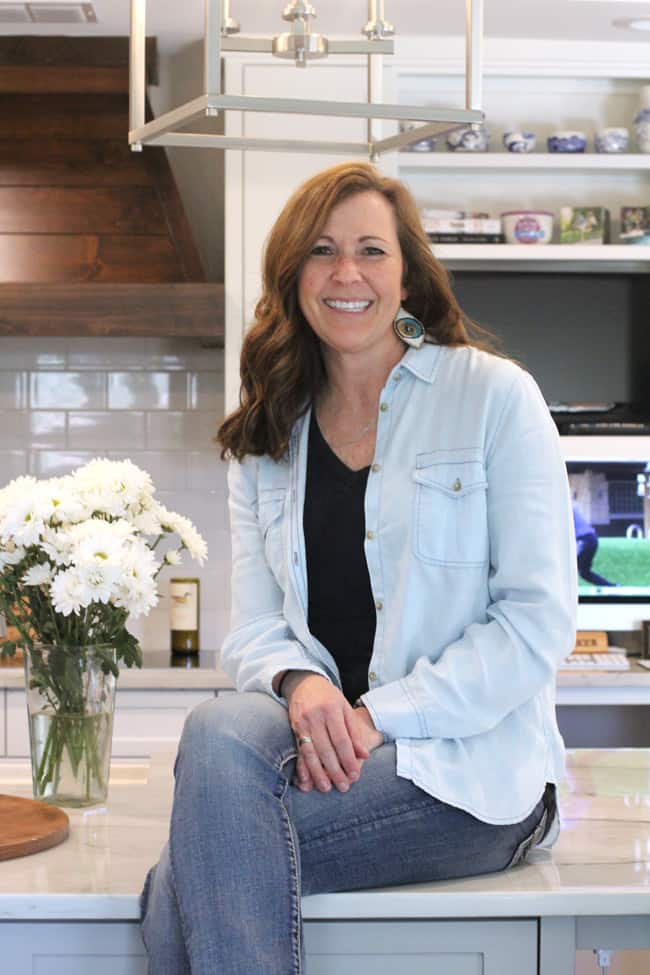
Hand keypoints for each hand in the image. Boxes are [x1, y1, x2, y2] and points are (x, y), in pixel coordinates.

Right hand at [283, 673, 382, 793]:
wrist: (304, 683)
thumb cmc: (329, 697)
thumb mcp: (345, 708)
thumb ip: (354, 732)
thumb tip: (364, 755)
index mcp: (332, 710)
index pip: (342, 740)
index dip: (348, 759)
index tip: (355, 775)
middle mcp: (316, 717)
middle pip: (326, 749)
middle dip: (335, 770)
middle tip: (344, 787)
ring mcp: (302, 723)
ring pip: (311, 752)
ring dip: (318, 773)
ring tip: (326, 788)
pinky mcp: (294, 729)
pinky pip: (299, 751)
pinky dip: (302, 767)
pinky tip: (306, 780)